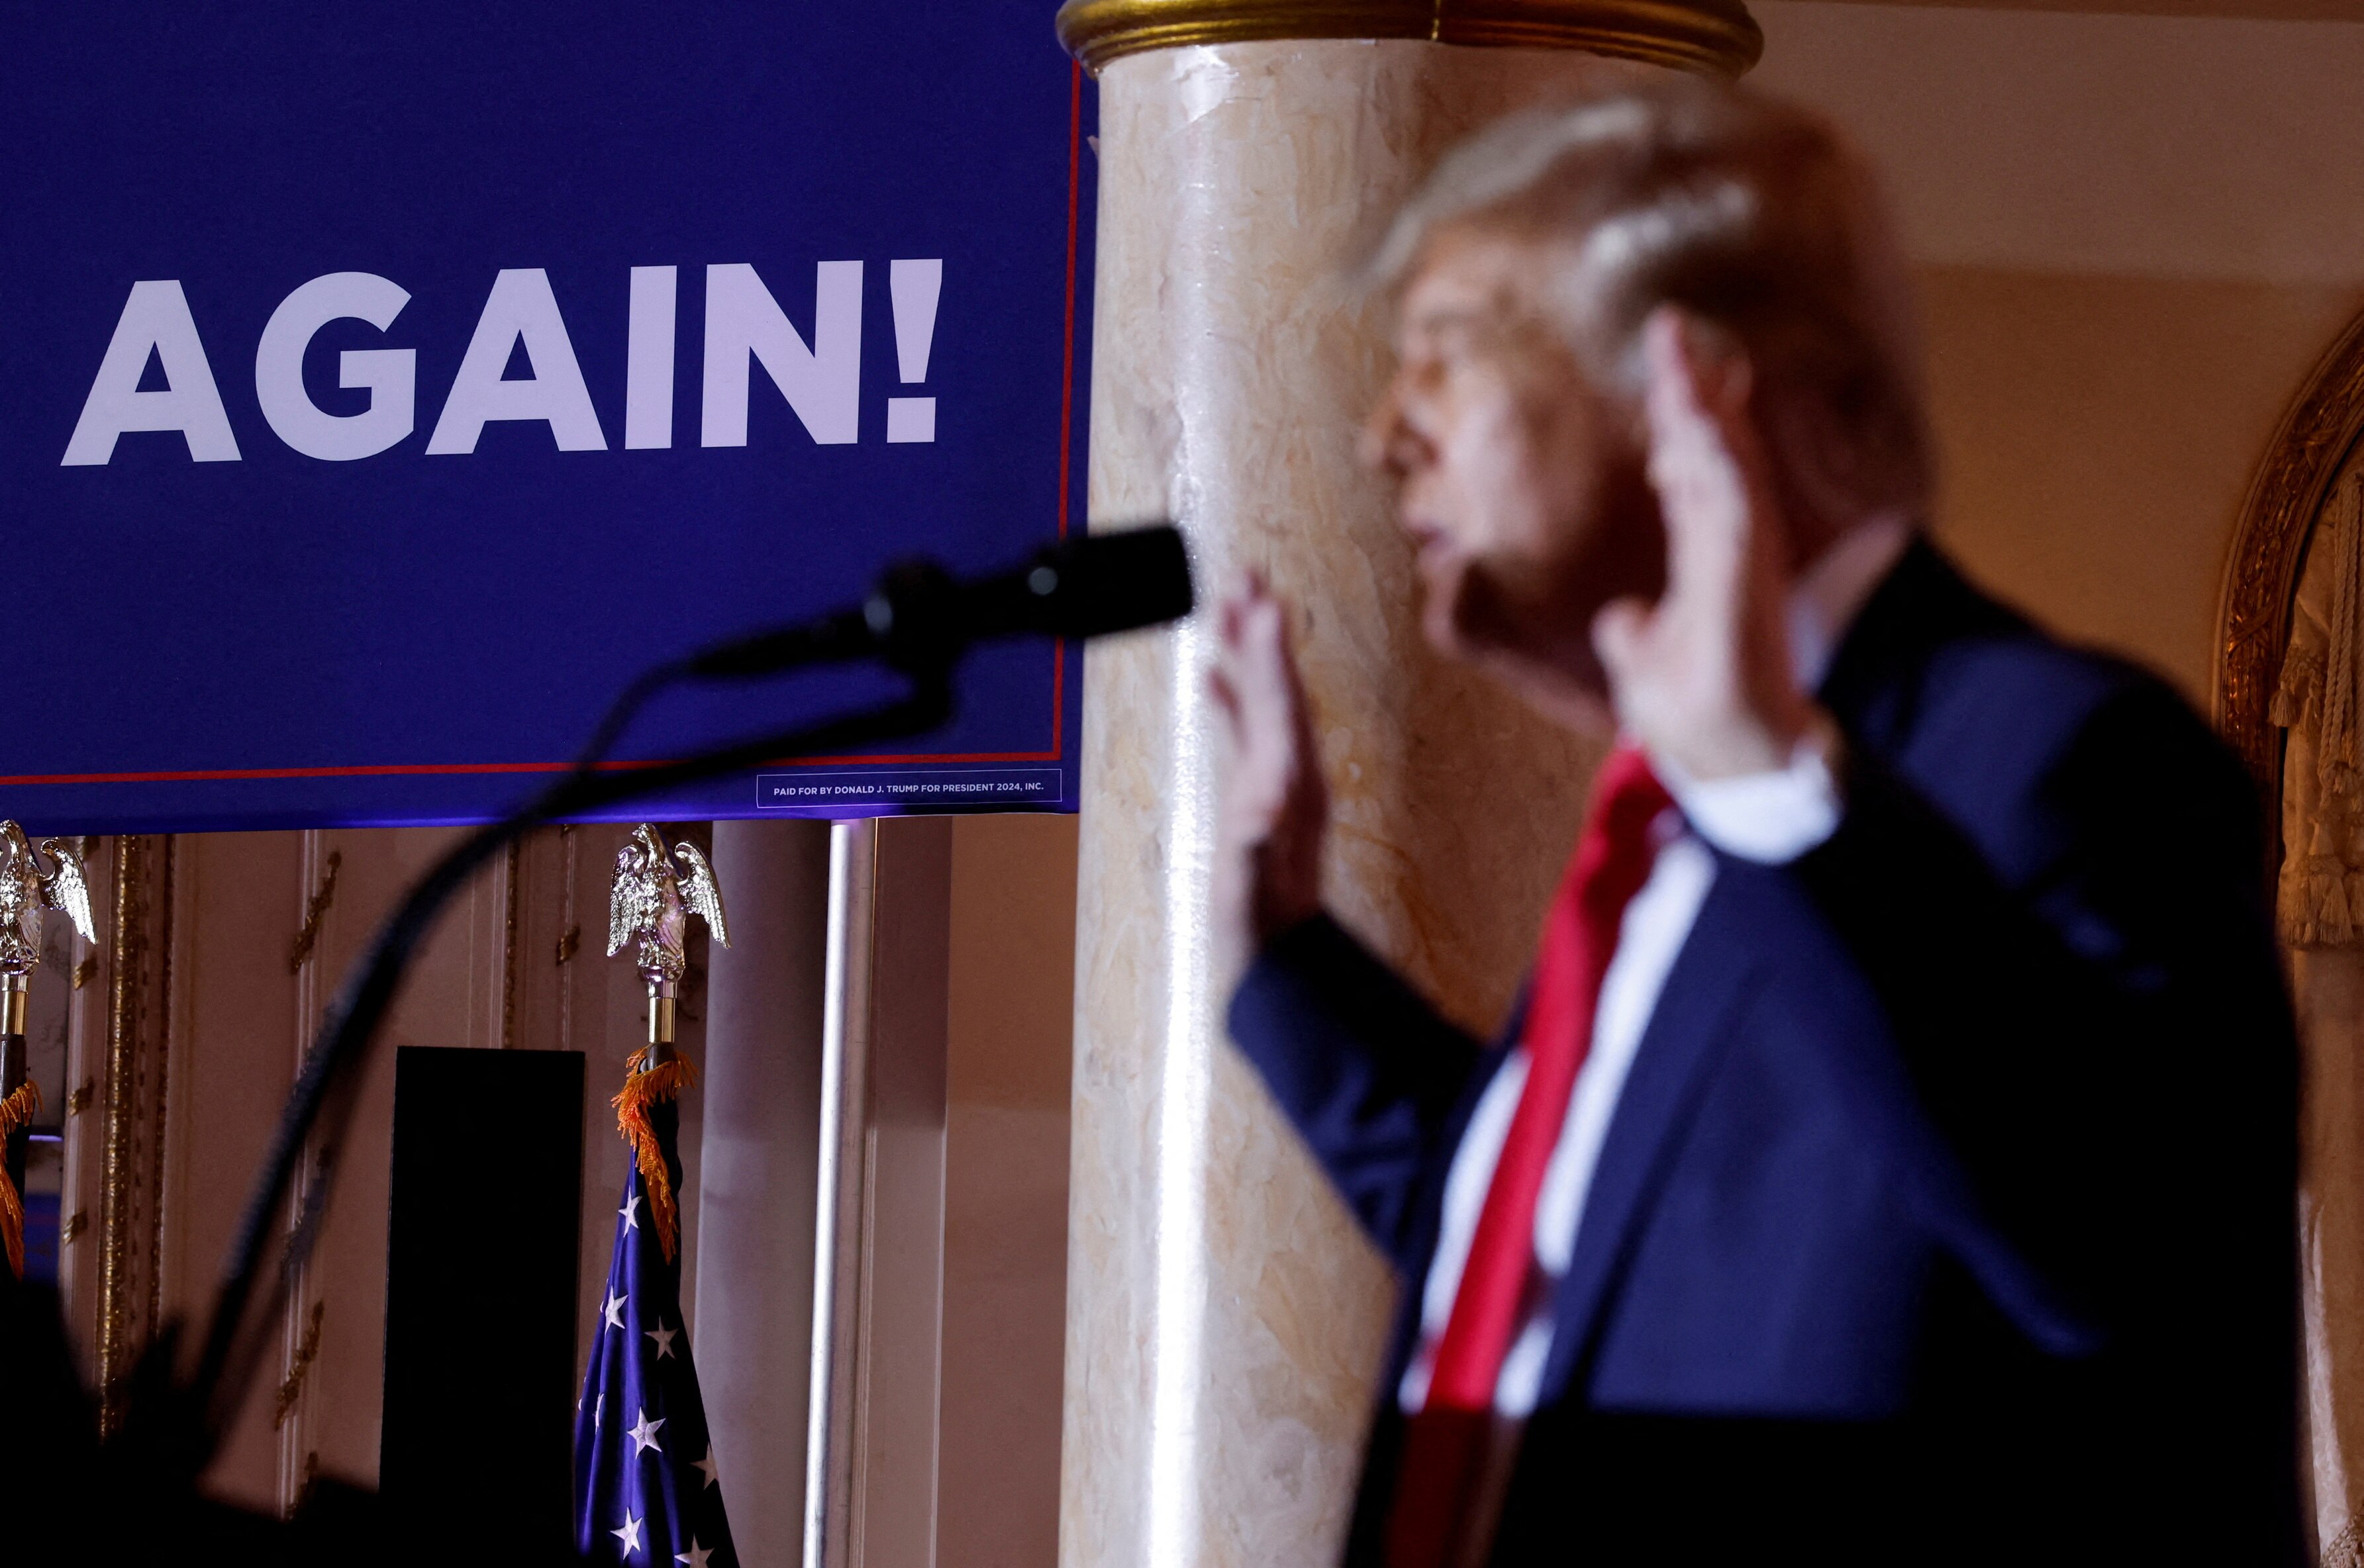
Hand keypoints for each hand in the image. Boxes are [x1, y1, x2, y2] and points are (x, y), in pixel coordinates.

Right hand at [1209, 578, 1326, 948]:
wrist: (1279, 953)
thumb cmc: (1261, 921)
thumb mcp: (1254, 884)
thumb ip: (1255, 845)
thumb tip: (1257, 808)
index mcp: (1291, 783)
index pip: (1280, 704)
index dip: (1269, 653)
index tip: (1264, 603)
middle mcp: (1291, 771)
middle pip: (1279, 685)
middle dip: (1261, 630)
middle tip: (1247, 575)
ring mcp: (1279, 777)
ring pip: (1264, 697)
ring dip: (1248, 650)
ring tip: (1229, 601)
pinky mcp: (1261, 788)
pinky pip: (1246, 727)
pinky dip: (1231, 695)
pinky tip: (1210, 671)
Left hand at [1592, 309, 1820, 779]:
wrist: (1742, 764)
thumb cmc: (1699, 717)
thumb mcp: (1643, 664)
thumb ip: (1633, 633)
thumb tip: (1619, 616)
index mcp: (1707, 556)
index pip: (1692, 469)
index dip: (1680, 415)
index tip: (1665, 360)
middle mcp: (1730, 548)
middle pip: (1712, 453)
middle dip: (1691, 391)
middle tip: (1669, 326)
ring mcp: (1743, 562)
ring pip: (1727, 467)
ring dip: (1706, 412)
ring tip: (1685, 354)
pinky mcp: (1749, 585)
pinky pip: (1739, 511)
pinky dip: (1725, 467)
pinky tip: (1708, 426)